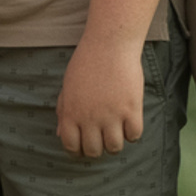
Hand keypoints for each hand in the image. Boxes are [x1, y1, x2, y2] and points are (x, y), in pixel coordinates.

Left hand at [56, 32, 146, 160]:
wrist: (110, 43)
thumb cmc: (87, 63)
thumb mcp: (68, 87)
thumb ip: (63, 112)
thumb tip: (61, 135)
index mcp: (71, 113)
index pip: (71, 147)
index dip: (77, 151)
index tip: (84, 146)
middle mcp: (90, 118)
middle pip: (93, 151)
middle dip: (97, 148)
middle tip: (101, 138)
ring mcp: (112, 115)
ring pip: (114, 148)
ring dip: (115, 142)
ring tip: (116, 130)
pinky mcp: (131, 109)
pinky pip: (134, 135)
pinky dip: (132, 132)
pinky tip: (129, 121)